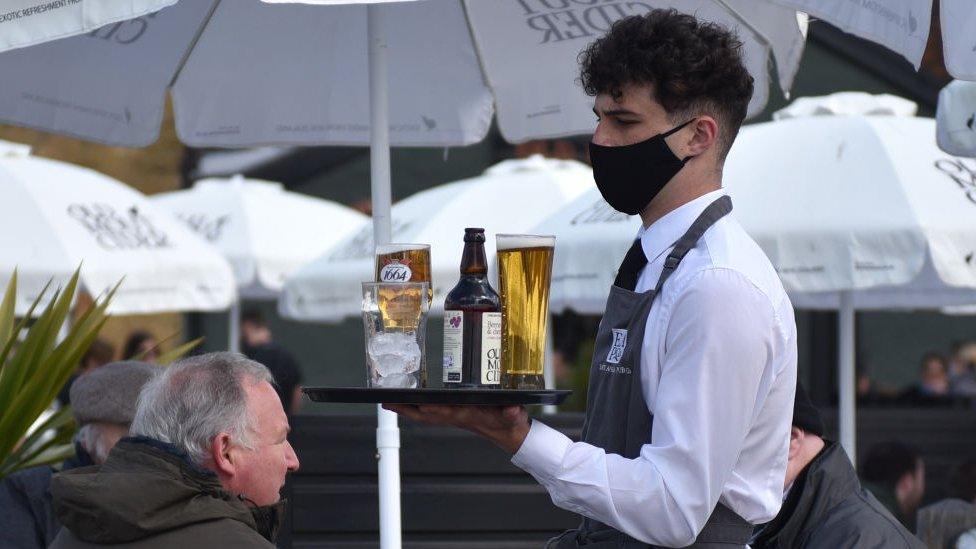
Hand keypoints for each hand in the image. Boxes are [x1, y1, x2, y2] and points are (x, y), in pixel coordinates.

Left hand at [383, 403, 530, 453]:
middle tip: (388, 403)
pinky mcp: (451, 414)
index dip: (434, 410)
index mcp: (468, 416)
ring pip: (424, 415)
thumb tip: (512, 411)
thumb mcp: (514, 417)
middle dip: (408, 410)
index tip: (422, 406)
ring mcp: (451, 417)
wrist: (508, 433)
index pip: (448, 413)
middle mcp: (455, 417)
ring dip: (406, 410)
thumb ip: (513, 414)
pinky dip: (414, 408)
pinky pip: (428, 413)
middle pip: (426, 415)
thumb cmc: (509, 423)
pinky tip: (405, 404)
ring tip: (388, 402)